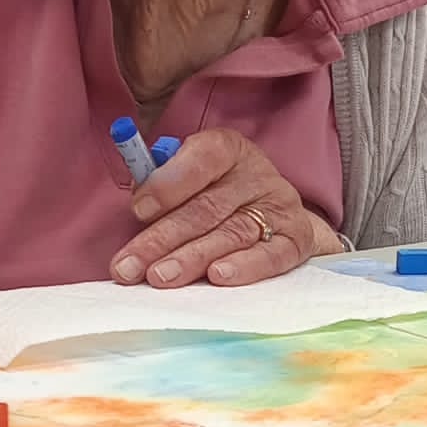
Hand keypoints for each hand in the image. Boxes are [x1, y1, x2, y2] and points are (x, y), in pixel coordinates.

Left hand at [113, 128, 341, 288]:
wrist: (276, 214)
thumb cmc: (218, 194)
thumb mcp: (192, 178)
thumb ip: (164, 184)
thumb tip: (139, 203)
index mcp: (227, 149)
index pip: (201, 158)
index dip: (168, 184)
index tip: (138, 210)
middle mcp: (256, 175)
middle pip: (207, 208)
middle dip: (163, 239)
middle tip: (131, 266)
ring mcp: (279, 207)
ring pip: (231, 234)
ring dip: (192, 259)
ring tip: (161, 277)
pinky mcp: (295, 239)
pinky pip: (271, 255)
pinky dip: (244, 266)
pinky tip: (217, 277)